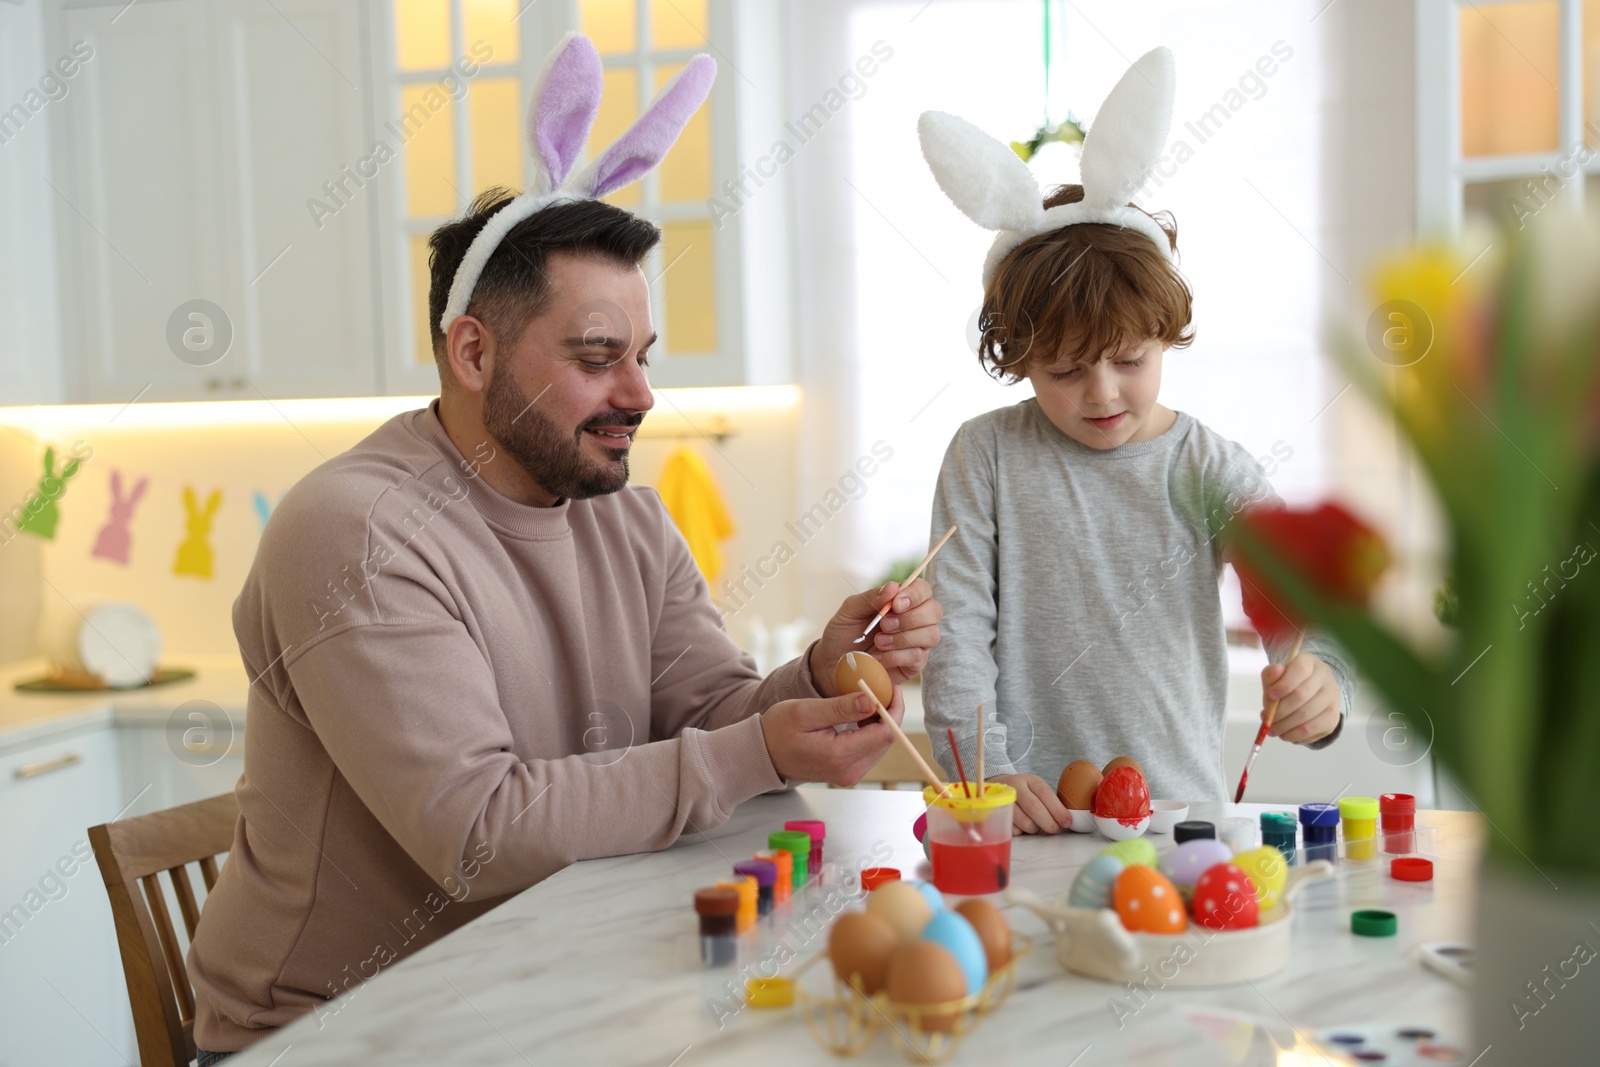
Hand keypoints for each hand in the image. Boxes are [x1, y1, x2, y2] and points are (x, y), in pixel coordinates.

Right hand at [760, 686, 906, 785]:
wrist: (763, 754)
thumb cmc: (778, 730)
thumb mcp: (805, 711)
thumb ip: (840, 708)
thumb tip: (872, 701)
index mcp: (839, 756)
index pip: (885, 733)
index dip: (893, 708)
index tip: (890, 686)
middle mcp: (849, 771)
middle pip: (887, 740)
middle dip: (888, 712)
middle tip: (879, 688)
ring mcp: (850, 775)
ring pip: (881, 745)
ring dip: (879, 721)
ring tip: (866, 700)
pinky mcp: (848, 772)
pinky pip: (870, 750)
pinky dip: (870, 731)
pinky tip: (858, 716)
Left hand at [810, 578, 942, 693]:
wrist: (835, 663)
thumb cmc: (844, 633)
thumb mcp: (850, 610)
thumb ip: (871, 597)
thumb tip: (893, 587)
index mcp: (902, 601)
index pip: (923, 589)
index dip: (915, 594)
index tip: (895, 604)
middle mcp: (915, 620)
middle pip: (934, 611)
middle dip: (910, 618)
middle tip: (884, 625)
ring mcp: (917, 642)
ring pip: (931, 634)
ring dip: (903, 638)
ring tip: (878, 641)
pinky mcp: (914, 664)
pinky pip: (917, 656)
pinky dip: (896, 656)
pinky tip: (878, 658)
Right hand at [989, 773, 1070, 835]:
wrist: (992, 790)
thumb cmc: (1021, 793)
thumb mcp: (1034, 789)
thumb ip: (1048, 801)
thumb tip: (1066, 820)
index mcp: (1028, 780)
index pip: (1045, 794)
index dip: (1058, 810)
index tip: (1067, 822)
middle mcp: (1014, 787)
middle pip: (1035, 808)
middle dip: (1049, 823)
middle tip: (1055, 829)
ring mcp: (1002, 800)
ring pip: (1026, 822)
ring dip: (1035, 829)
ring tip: (1035, 825)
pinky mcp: (995, 814)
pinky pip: (1014, 830)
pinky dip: (1021, 832)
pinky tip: (1020, 825)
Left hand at [1260, 653, 1340, 743]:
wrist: (1309, 693)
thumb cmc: (1288, 683)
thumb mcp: (1276, 676)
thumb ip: (1271, 676)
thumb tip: (1276, 671)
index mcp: (1310, 662)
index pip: (1300, 670)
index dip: (1284, 684)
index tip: (1269, 695)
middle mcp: (1325, 678)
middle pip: (1301, 696)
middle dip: (1279, 711)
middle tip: (1266, 720)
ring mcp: (1332, 698)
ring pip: (1306, 715)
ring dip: (1285, 726)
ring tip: (1272, 730)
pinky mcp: (1333, 717)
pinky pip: (1313, 730)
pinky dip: (1295, 735)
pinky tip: (1285, 734)